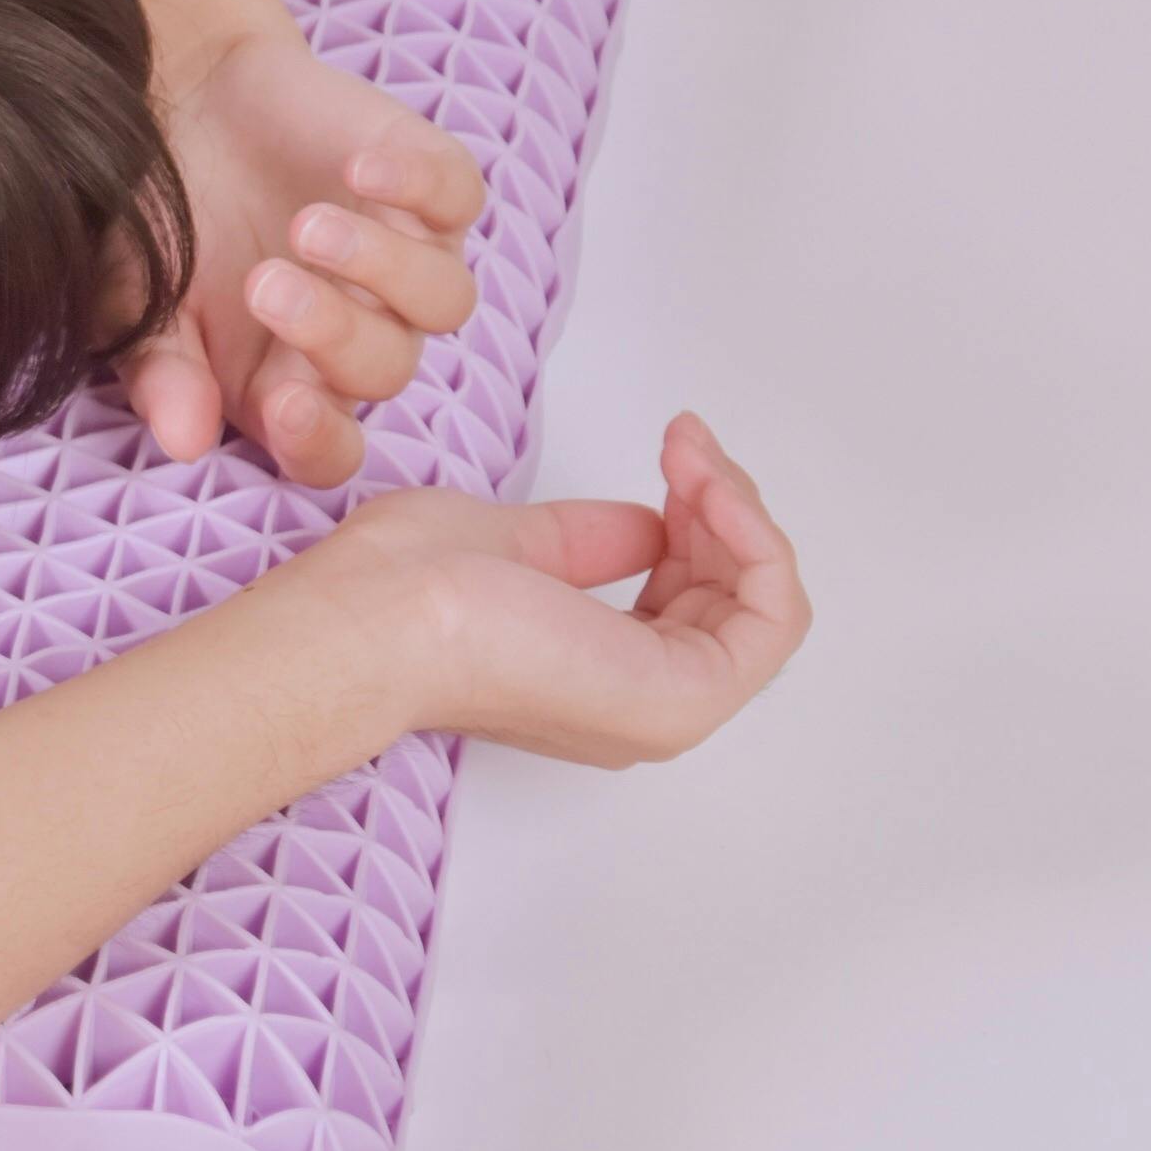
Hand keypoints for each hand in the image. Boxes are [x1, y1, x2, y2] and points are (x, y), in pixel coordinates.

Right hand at [109, 22, 487, 486]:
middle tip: (264, 283)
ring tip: (307, 226)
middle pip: (385, 371)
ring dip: (382, 268)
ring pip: (444, 299)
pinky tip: (358, 168)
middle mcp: (360, 331)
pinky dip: (418, 184)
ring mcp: (405, 256)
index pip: (328, 450)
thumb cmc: (153, 217)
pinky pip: (457, 196)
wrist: (174, 99)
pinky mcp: (429, 181)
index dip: (319, 442)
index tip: (284, 408)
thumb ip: (162, 370)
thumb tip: (183, 442)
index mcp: (286, 381)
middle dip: (330, 333)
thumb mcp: (131, 297)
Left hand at [297, 412, 811, 767]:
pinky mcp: (684, 697)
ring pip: (759, 603)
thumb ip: (586, 543)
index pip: (687, 600)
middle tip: (687, 443)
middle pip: (730, 598)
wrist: (376, 617)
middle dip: (722, 503)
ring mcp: (663, 707)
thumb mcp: (514, 543)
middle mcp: (633, 701)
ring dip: (740, 511)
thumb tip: (649, 529)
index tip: (670, 453)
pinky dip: (758, 542)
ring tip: (692, 454)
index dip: (692, 518)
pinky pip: (773, 619)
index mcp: (590, 675)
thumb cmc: (402, 587)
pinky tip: (710, 489)